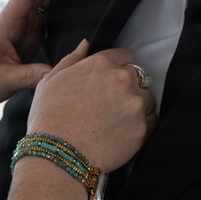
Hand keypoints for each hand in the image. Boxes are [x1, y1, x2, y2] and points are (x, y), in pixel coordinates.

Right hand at [28, 42, 155, 171]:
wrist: (58, 155)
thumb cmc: (49, 117)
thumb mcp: (51, 80)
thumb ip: (72, 58)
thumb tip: (86, 44)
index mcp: (102, 64)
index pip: (124, 56)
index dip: (115, 68)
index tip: (107, 81)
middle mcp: (123, 80)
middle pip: (137, 76)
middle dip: (126, 86)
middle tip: (108, 103)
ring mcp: (136, 105)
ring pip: (146, 98)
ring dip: (135, 105)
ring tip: (114, 120)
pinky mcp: (143, 129)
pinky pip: (151, 120)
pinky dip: (141, 124)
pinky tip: (121, 131)